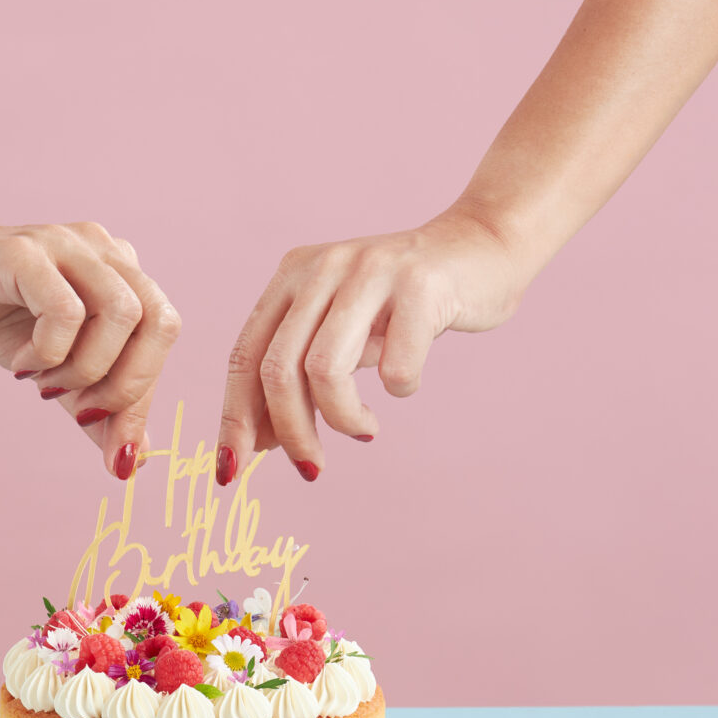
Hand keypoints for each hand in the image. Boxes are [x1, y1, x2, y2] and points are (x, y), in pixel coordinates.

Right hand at [0, 217, 180, 476]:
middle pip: (160, 321)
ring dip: (87, 368)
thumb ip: (94, 405)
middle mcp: (103, 250)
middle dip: (129, 385)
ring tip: (45, 383)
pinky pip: (66, 310)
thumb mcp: (55, 370)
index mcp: (120, 271)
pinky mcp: (25, 254)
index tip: (117, 452)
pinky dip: (49, 352)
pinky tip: (21, 363)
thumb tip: (132, 458)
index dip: (143, 399)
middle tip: (83, 413)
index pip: (162, 335)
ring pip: (121, 314)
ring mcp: (66, 245)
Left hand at [216, 211, 523, 480]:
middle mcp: (323, 266)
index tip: (232, 470)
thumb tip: (258, 442)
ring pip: (324, 371)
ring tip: (364, 429)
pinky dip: (399, 391)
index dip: (235, 417)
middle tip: (311, 468)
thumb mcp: (343, 329)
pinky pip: (394, 368)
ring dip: (342, 419)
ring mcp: (370, 270)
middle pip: (278, 369)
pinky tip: (405, 383)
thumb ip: (301, 372)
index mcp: (293, 275)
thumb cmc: (407, 305)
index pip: (245, 355)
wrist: (484, 247)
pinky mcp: (419, 285)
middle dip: (290, 433)